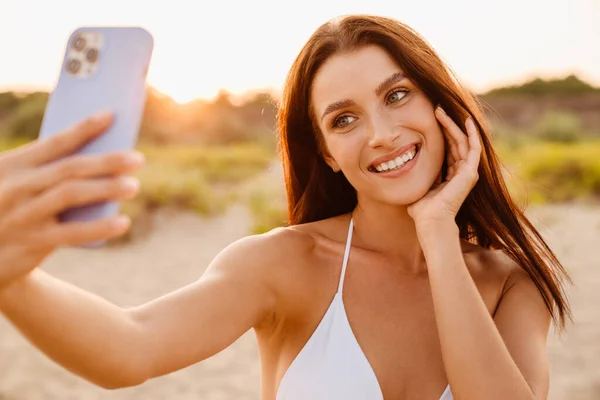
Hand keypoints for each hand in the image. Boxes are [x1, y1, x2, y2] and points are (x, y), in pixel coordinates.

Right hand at [0, 112, 144, 288]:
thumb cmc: (8, 211)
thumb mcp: (15, 185)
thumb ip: (48, 174)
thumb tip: (104, 163)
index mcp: (12, 165)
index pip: (54, 142)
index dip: (84, 128)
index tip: (111, 116)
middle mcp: (16, 186)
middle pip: (70, 168)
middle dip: (107, 161)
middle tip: (139, 159)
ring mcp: (23, 214)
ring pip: (71, 194)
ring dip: (106, 188)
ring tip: (134, 186)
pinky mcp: (31, 242)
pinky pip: (72, 232)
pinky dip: (100, 227)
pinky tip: (122, 222)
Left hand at [407, 106, 481, 229]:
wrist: (430, 220)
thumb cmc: (421, 208)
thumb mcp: (419, 184)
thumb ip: (420, 174)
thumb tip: (405, 164)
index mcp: (450, 175)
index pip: (448, 148)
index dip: (441, 133)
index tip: (431, 119)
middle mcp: (461, 172)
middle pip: (456, 142)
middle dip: (446, 124)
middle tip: (436, 109)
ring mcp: (467, 172)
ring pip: (462, 141)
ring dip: (452, 125)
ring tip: (441, 111)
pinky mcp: (470, 172)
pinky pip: (474, 148)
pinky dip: (471, 134)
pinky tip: (466, 121)